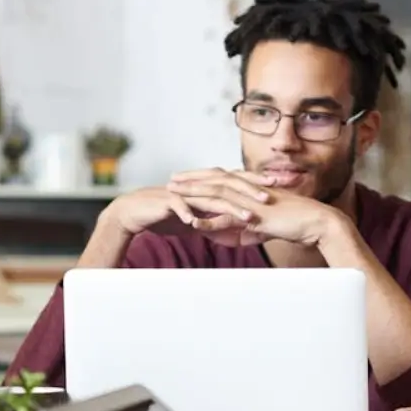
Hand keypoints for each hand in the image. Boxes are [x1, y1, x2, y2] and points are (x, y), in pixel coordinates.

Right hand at [103, 178, 264, 239]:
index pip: (235, 182)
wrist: (134, 213)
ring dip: (230, 207)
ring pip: (210, 197)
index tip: (277, 187)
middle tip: (270, 196)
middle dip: (250, 190)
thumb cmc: (162, 216)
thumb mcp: (192, 221)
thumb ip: (209, 222)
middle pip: (228, 185)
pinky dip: (190, 214)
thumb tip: (226, 229)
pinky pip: (181, 207)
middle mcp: (197, 187)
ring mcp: (183, 193)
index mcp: (205, 188)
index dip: (255, 182)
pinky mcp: (167, 202)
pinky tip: (198, 223)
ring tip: (247, 217)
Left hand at [168, 171, 339, 246]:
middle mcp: (249, 191)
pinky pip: (229, 219)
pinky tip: (194, 224)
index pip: (221, 178)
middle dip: (191, 180)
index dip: (201, 177)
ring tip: (174, 196)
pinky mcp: (257, 216)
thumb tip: (236, 239)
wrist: (317, 223)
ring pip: (217, 195)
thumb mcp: (266, 228)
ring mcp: (252, 201)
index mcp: (251, 189)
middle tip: (170, 181)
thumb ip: (249, 231)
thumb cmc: (296, 223)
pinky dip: (211, 222)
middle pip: (214, 181)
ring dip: (194, 195)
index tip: (184, 178)